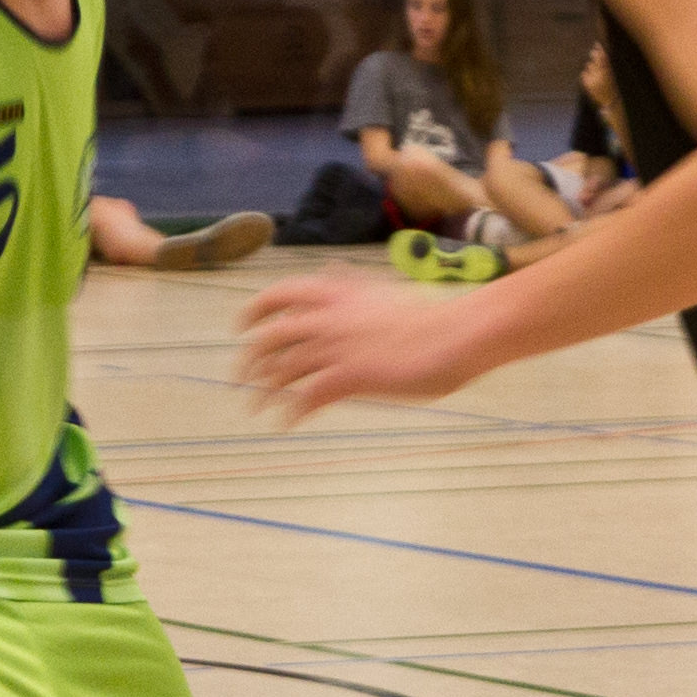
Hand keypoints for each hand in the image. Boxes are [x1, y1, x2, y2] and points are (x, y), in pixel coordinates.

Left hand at [237, 276, 493, 419]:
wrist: (456, 335)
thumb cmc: (428, 317)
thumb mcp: (381, 290)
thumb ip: (351, 285)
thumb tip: (332, 272)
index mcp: (335, 292)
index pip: (278, 295)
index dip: (254, 312)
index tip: (242, 327)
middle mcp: (328, 318)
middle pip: (270, 338)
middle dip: (249, 359)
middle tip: (241, 377)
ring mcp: (337, 348)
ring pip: (282, 370)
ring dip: (264, 390)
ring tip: (257, 406)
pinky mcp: (350, 377)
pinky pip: (306, 398)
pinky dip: (291, 412)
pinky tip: (287, 423)